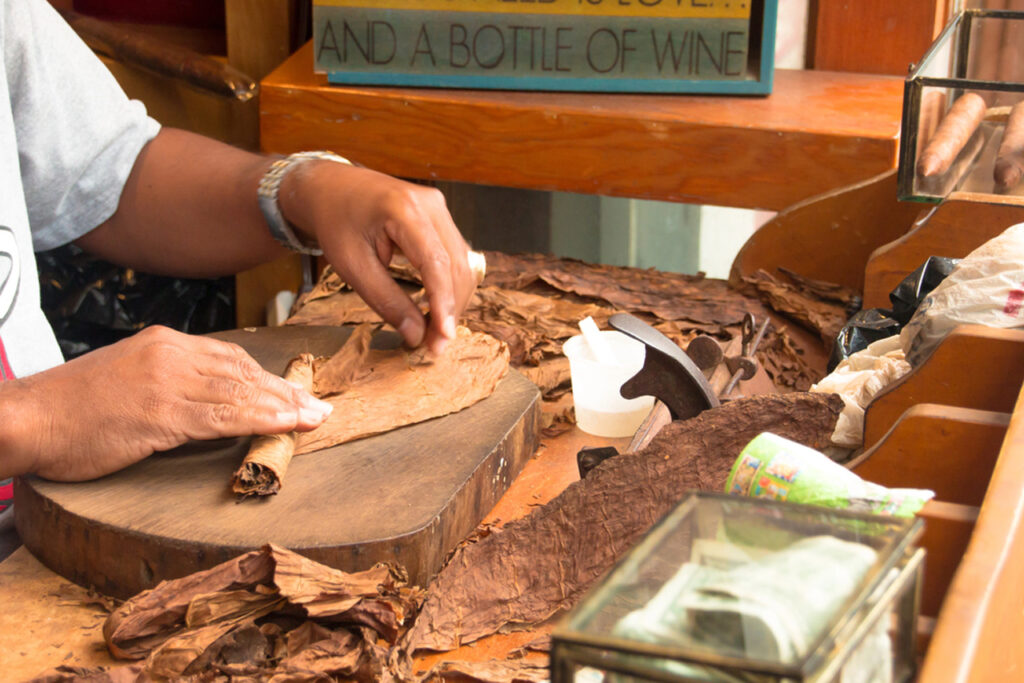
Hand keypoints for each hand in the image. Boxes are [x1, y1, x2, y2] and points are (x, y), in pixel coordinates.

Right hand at [2, 326, 330, 481]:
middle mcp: (170, 354)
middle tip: (317, 406)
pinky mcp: (160, 413)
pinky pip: (223, 417)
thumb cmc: (71, 407)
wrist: (24, 417)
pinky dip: (260, 421)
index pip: (230, 357)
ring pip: (240, 393)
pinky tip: (284, 426)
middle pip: (243, 372)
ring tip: (312, 419)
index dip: (266, 377)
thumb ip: (166, 379)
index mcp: (163, 343)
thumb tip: (205, 398)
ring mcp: (166, 382)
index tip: (293, 391)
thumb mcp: (126, 378)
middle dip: (284, 391)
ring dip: (282, 408)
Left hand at [279, 162, 474, 354]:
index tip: (443, 338)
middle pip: (456, 266)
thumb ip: (385, 300)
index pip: (436, 263)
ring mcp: (439, 207)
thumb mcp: (352, 266)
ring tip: (435, 333)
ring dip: (453, 301)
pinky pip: (455, 256)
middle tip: (435, 347)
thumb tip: (416, 335)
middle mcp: (430, 204)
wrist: (330, 188)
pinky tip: (436, 309)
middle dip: (450, 310)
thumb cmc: (335, 222)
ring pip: (462, 264)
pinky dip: (449, 286)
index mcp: (403, 209)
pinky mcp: (440, 217)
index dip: (443, 304)